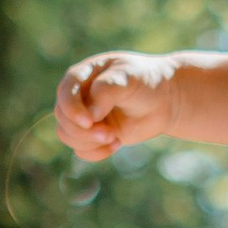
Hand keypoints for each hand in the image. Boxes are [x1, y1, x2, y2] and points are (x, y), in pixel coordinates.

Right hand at [56, 52, 176, 161]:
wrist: (164, 100)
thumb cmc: (145, 82)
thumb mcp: (128, 79)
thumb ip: (106, 91)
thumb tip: (89, 116)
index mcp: (82, 75)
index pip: (64, 93)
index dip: (72, 109)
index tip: (90, 121)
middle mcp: (78, 95)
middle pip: (63, 118)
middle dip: (84, 131)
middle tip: (110, 134)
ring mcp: (83, 116)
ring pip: (67, 135)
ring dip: (89, 142)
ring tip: (114, 138)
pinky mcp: (92, 134)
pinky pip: (80, 150)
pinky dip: (97, 152)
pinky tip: (117, 144)